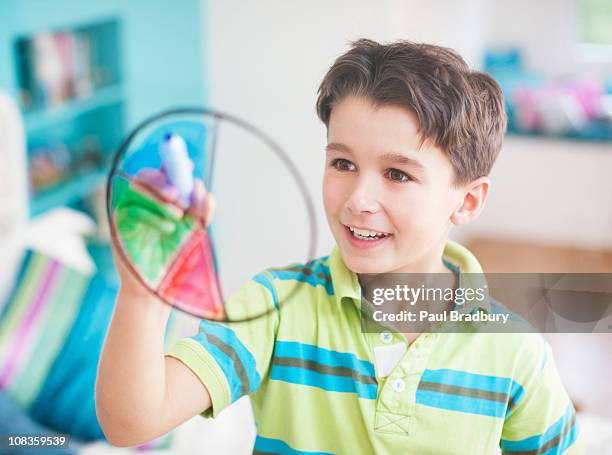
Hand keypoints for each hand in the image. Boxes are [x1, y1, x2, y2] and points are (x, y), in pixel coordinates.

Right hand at [111, 168, 214, 297]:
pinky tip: (167, 229)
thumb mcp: (196, 233)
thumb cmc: (179, 260)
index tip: (188, 166)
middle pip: (147, 175)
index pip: (166, 173)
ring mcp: (129, 209)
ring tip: (178, 217)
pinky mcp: (118, 222)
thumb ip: (202, 211)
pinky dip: (152, 215)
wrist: (160, 288)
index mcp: (166, 200)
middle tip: (179, 195)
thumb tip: (201, 187)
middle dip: (164, 180)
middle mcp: (146, 201)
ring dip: (159, 198)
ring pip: (138, 187)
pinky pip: (132, 207)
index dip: (174, 164)